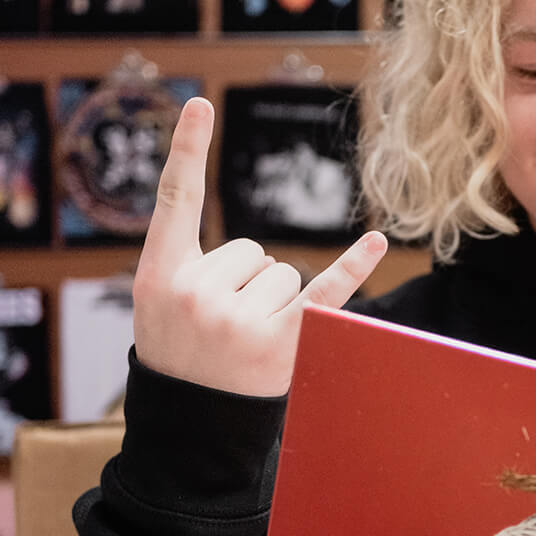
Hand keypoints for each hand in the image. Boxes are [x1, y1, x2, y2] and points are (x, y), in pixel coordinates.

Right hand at [132, 96, 387, 396]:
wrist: (188, 430)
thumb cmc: (178, 359)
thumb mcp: (158, 308)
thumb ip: (191, 266)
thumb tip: (258, 253)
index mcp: (159, 276)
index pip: (176, 200)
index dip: (188, 150)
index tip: (201, 104)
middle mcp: (196, 293)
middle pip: (252, 251)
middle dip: (246, 285)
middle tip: (222, 332)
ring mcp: (238, 321)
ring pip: (283, 274)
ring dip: (274, 305)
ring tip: (243, 345)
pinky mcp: (281, 344)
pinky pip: (324, 294)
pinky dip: (353, 267)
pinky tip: (377, 242)